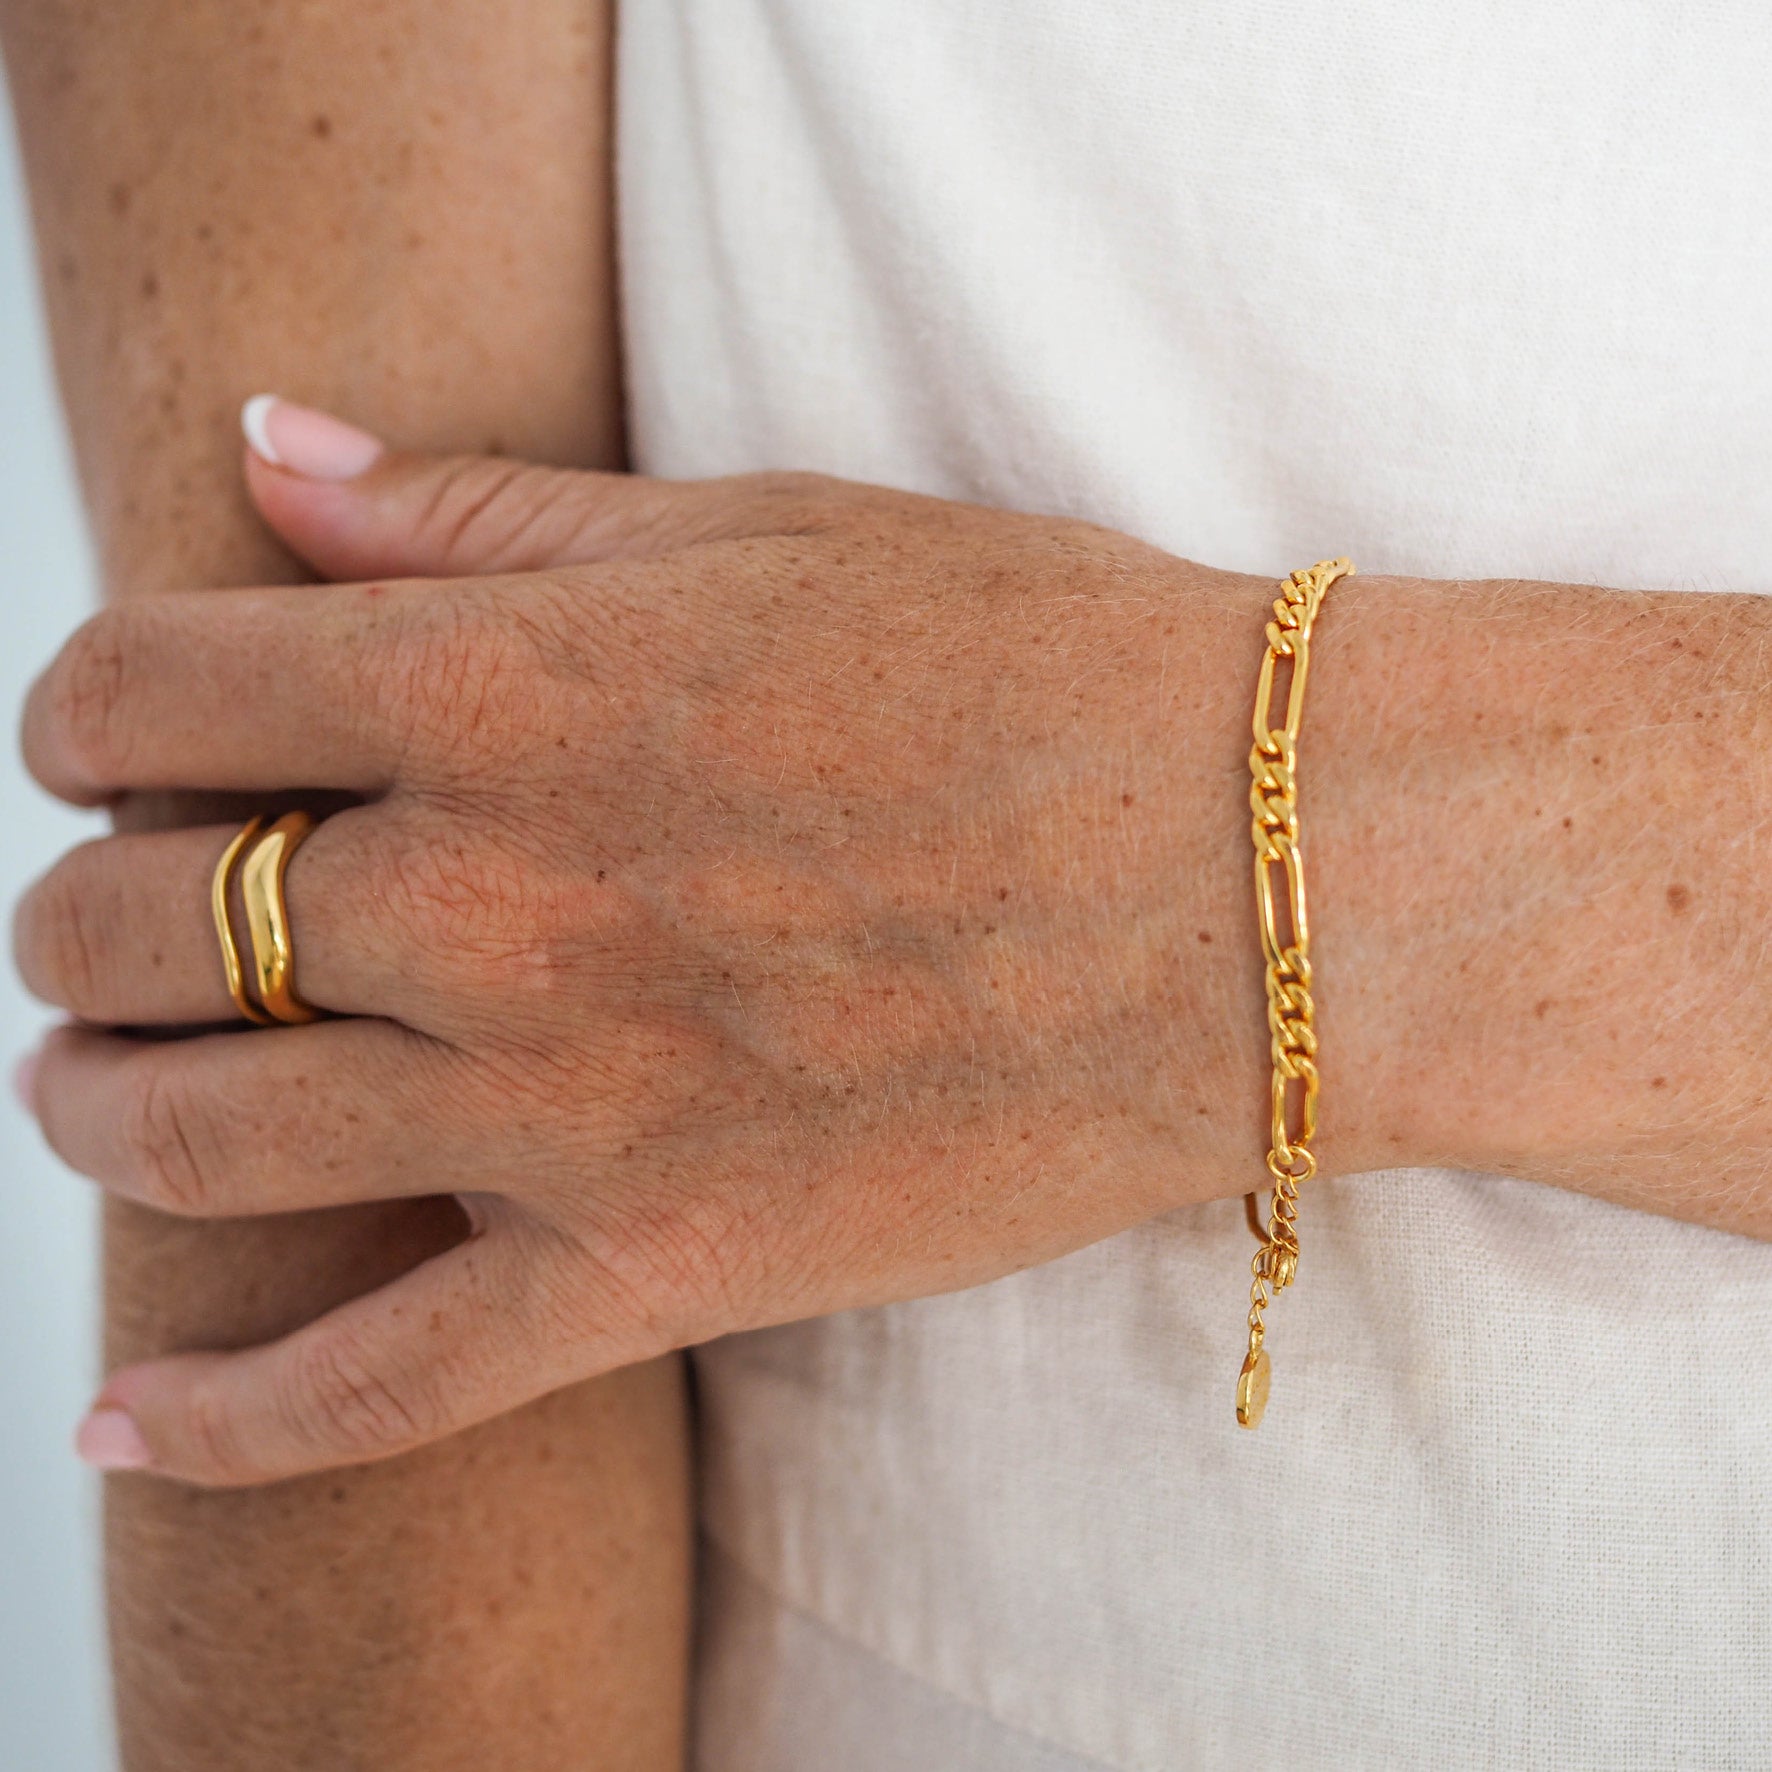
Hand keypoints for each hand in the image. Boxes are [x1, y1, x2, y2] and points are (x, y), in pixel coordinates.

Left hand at [14, 404, 1299, 1483]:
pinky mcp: (658, 1268)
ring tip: (110, 1082)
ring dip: (99, 1103)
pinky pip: (374, 1390)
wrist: (1266, 878)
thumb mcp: (761, 530)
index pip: (139, 690)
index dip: (90, 709)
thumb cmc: (1043, 669)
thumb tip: (261, 449)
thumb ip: (476, 509)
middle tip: (139, 908)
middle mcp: (488, 897)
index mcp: (500, 684)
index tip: (131, 736)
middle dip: (86, 909)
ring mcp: (562, 1104)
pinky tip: (119, 1424)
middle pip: (128, 922)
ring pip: (192, 1137)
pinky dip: (220, 1422)